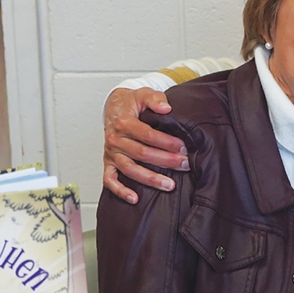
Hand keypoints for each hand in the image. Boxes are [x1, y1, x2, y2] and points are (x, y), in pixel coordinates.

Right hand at [103, 87, 188, 203]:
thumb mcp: (144, 94)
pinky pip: (110, 180)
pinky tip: (135, 198)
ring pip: (130, 169)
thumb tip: (166, 108)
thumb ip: (155, 99)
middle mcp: (115, 139)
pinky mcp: (108, 163)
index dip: (167, 142)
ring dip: (150, 179)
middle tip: (185, 165)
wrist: (115, 106)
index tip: (184, 147)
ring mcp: (111, 153)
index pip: (148, 135)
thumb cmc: (132, 103)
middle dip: (166, 161)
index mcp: (124, 122)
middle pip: (142, 154)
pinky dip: (120, 191)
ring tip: (169, 185)